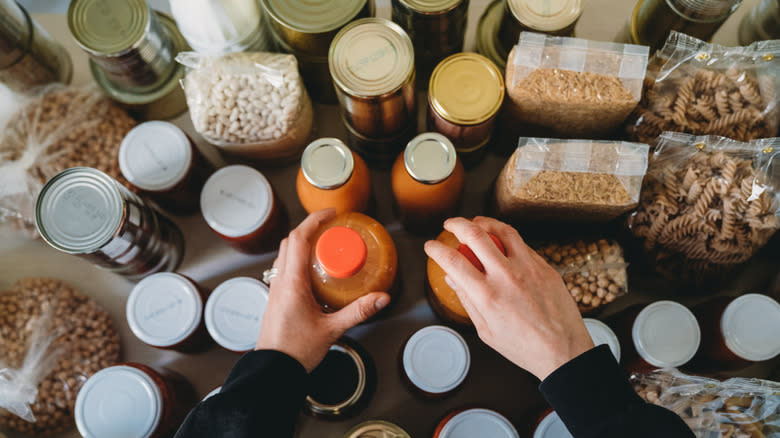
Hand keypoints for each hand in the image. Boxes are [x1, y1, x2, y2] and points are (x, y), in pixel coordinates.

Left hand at [256, 209, 390, 371]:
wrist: (273, 370)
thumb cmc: (295, 351)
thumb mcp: (332, 329)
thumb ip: (358, 311)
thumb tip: (380, 298)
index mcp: (291, 283)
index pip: (299, 239)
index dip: (314, 221)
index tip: (331, 215)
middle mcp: (280, 282)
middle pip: (290, 242)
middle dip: (309, 229)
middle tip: (330, 228)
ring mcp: (275, 289)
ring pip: (285, 255)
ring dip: (302, 244)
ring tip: (324, 246)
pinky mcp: (275, 298)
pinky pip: (285, 269)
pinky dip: (298, 261)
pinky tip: (315, 272)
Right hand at [424, 217, 593, 380]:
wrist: (563, 349)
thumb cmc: (524, 346)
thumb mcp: (486, 330)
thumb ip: (467, 300)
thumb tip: (452, 278)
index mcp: (487, 296)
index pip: (453, 261)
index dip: (436, 249)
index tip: (431, 246)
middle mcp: (506, 276)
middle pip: (475, 235)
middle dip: (457, 224)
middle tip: (450, 224)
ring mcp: (528, 268)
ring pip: (503, 230)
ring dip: (484, 222)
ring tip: (476, 223)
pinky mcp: (544, 267)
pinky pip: (523, 244)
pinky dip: (507, 238)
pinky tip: (501, 242)